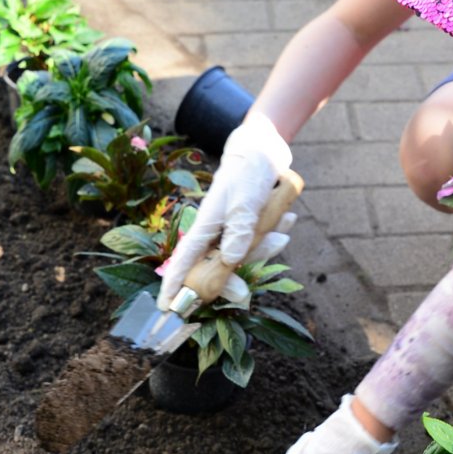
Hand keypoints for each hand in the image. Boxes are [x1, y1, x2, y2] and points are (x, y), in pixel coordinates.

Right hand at [158, 113, 291, 310]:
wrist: (265, 147)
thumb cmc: (248, 171)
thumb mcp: (245, 201)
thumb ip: (240, 231)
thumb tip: (231, 261)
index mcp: (206, 224)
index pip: (184, 258)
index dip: (173, 283)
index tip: (164, 306)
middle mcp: (216, 230)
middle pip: (217, 266)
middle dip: (233, 278)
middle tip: (243, 294)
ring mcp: (233, 228)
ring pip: (245, 254)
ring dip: (267, 247)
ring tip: (284, 227)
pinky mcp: (250, 224)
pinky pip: (261, 241)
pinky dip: (276, 232)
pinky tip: (288, 218)